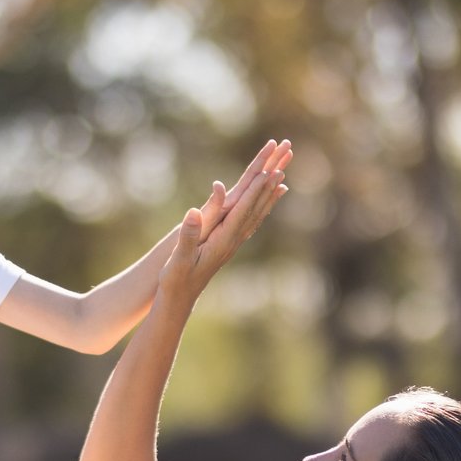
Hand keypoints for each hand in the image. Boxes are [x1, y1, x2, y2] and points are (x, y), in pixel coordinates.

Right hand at [157, 139, 291, 307]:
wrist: (180, 299)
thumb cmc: (176, 279)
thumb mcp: (179, 257)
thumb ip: (188, 235)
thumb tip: (194, 212)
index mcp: (222, 241)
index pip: (243, 210)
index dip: (256, 190)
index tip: (269, 170)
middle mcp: (233, 240)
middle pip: (256, 207)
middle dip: (269, 183)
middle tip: (284, 160)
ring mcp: (232, 242)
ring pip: (256, 212)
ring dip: (269, 192)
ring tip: (282, 173)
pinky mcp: (228, 243)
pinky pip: (249, 220)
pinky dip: (260, 206)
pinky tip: (265, 201)